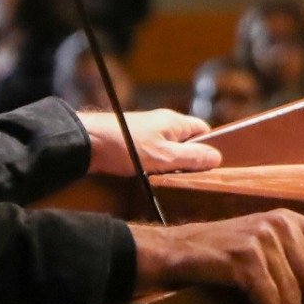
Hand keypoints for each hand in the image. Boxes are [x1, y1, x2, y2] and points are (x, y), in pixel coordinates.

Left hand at [79, 110, 223, 176]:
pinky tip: (153, 179)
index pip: (203, 129)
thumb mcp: (164, 156)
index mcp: (174, 121)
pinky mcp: (132, 144)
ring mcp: (146, 134)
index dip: (210, 146)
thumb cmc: (125, 146)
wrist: (87, 143)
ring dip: (171, 165)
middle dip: (190, 160)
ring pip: (169, 151)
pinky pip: (153, 156)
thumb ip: (192, 157)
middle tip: (192, 178)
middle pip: (186, 142)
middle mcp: (162, 124)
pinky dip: (155, 167)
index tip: (212, 165)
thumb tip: (217, 157)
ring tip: (172, 181)